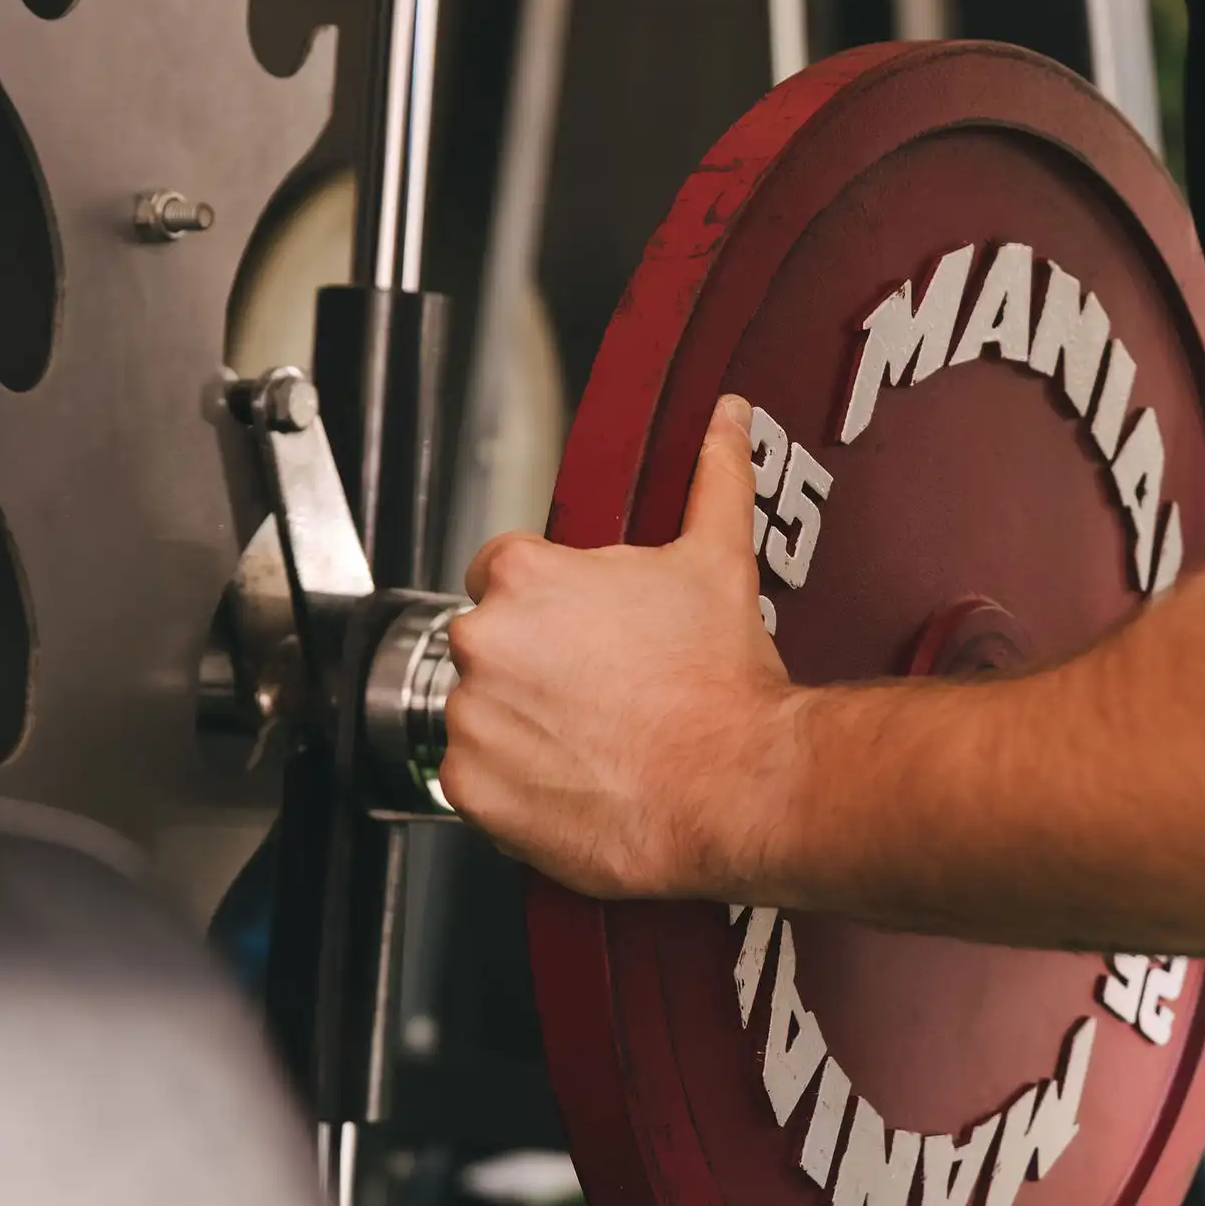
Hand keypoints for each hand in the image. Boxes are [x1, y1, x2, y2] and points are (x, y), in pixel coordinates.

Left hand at [440, 395, 790, 899]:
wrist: (734, 787)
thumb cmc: (720, 683)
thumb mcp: (719, 561)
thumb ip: (713, 478)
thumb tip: (727, 418)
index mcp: (525, 575)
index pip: (503, 571)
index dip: (550, 603)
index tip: (586, 632)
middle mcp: (484, 640)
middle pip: (491, 642)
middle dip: (536, 663)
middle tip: (602, 689)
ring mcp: (471, 717)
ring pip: (481, 710)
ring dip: (523, 722)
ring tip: (594, 738)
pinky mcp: (470, 788)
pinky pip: (475, 779)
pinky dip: (513, 784)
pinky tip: (575, 777)